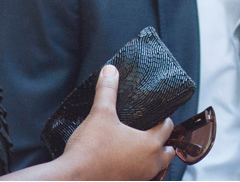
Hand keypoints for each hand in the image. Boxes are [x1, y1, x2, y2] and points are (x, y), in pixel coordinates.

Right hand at [61, 65, 175, 180]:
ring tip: (138, 148)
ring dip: (151, 159)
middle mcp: (150, 164)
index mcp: (150, 144)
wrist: (71, 180)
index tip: (157, 114)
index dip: (164, 119)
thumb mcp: (100, 114)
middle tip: (150, 131)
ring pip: (155, 168)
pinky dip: (137, 171)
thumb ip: (107, 91)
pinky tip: (123, 164)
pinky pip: (139, 178)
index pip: (168, 128)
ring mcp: (139, 179)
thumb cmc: (89, 149)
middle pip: (168, 152)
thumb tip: (110, 70)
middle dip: (163, 142)